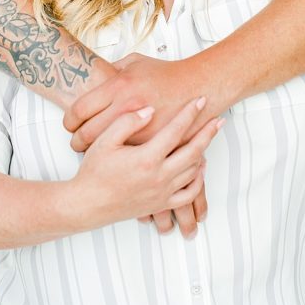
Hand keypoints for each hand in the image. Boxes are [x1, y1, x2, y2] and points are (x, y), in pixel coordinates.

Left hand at [63, 53, 208, 151]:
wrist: (199, 85)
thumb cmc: (169, 75)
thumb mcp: (135, 63)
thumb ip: (112, 69)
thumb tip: (94, 76)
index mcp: (119, 86)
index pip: (78, 110)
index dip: (69, 120)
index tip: (71, 124)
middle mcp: (127, 107)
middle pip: (86, 133)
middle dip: (77, 140)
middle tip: (78, 140)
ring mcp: (139, 127)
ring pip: (104, 148)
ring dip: (96, 150)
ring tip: (96, 147)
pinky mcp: (152, 142)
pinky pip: (125, 153)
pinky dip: (118, 154)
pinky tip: (117, 150)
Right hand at [74, 97, 222, 225]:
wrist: (86, 205)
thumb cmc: (93, 171)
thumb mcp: (104, 141)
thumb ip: (127, 122)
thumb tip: (150, 110)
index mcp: (146, 158)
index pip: (176, 130)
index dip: (190, 113)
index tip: (200, 99)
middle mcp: (159, 176)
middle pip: (194, 150)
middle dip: (208, 133)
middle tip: (218, 119)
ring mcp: (162, 192)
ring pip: (194, 170)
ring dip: (203, 152)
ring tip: (207, 138)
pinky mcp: (161, 204)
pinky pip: (189, 193)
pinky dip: (198, 179)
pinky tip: (198, 167)